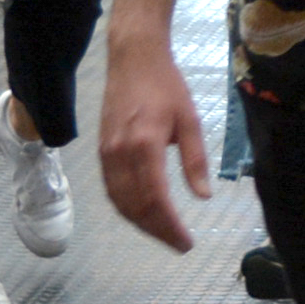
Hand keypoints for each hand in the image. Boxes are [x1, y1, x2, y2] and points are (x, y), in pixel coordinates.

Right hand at [96, 28, 211, 250]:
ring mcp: (106, 153)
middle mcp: (120, 154)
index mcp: (145, 145)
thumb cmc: (167, 86)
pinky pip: (111, 189)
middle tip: (179, 244)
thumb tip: (203, 197)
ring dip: (140, 224)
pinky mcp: (101, 150)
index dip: (170, 226)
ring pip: (119, 202)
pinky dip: (126, 208)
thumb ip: (195, 160)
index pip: (155, 199)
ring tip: (164, 234)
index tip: (187, 242)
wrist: (133, 58)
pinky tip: (142, 214)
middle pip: (135, 206)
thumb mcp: (191, 120)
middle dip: (157, 231)